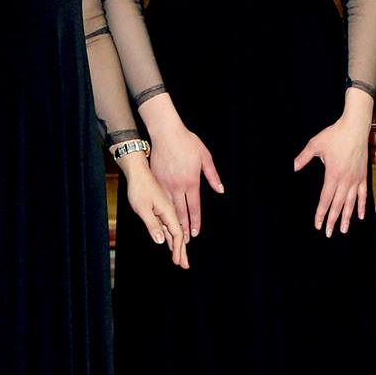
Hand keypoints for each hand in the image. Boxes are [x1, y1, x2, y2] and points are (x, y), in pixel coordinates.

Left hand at [121, 156, 189, 268]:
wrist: (138, 172)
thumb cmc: (139, 189)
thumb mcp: (143, 209)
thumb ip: (152, 225)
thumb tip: (161, 241)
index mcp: (168, 211)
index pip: (177, 233)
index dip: (178, 249)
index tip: (178, 261)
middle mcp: (170, 211)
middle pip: (178, 234)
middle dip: (181, 251)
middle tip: (184, 265)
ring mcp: (165, 211)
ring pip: (173, 232)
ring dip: (176, 246)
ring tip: (179, 259)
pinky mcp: (160, 209)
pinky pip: (167, 226)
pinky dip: (169, 238)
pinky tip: (169, 244)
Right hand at [149, 121, 224, 237]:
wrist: (166, 132)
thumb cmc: (187, 142)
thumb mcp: (205, 157)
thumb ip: (212, 175)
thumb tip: (220, 190)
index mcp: (191, 181)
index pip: (194, 207)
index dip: (195, 221)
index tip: (196, 233)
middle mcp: (177, 186)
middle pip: (180, 212)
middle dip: (183, 228)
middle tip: (185, 241)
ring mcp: (164, 184)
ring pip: (168, 208)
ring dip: (172, 222)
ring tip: (173, 234)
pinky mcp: (155, 180)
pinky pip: (159, 198)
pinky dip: (161, 210)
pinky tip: (162, 217)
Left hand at [293, 106, 371, 236]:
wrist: (355, 127)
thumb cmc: (336, 135)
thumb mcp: (315, 145)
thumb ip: (302, 158)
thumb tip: (292, 167)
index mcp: (333, 174)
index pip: (325, 199)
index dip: (321, 213)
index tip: (318, 224)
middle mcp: (345, 180)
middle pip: (337, 205)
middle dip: (332, 220)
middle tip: (329, 233)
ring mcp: (356, 179)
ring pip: (350, 203)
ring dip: (346, 217)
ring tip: (343, 229)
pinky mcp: (363, 175)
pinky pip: (362, 194)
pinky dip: (361, 206)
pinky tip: (360, 216)